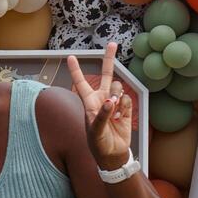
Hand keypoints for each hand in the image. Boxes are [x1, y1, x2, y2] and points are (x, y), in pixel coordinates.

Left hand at [65, 42, 132, 170]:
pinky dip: (125, 108)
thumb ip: (103, 115)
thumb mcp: (96, 131)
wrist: (113, 154)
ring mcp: (114, 103)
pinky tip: (120, 118)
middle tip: (113, 43)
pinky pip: (127, 100)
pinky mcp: (125, 109)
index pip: (81, 82)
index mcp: (89, 102)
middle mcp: (101, 99)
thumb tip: (112, 101)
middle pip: (106, 75)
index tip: (70, 56)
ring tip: (114, 112)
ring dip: (118, 95)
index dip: (76, 70)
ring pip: (119, 87)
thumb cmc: (98, 143)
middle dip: (109, 59)